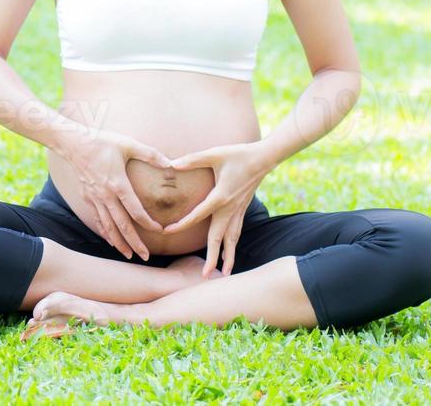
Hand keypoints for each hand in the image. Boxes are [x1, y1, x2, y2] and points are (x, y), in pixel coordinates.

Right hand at [55, 128, 173, 259]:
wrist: (74, 143)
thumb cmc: (103, 142)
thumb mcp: (128, 144)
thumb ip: (150, 154)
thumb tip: (171, 163)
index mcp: (119, 184)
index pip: (136, 211)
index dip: (149, 223)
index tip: (160, 231)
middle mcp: (106, 195)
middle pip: (122, 225)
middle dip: (134, 243)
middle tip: (145, 257)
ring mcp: (95, 198)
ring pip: (108, 227)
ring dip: (119, 243)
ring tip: (129, 255)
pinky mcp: (87, 198)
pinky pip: (97, 220)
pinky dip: (105, 232)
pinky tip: (111, 240)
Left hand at [159, 142, 273, 278]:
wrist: (263, 158)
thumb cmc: (238, 154)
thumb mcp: (214, 154)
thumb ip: (193, 160)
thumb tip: (172, 164)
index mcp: (220, 196)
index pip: (198, 215)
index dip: (182, 224)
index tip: (167, 231)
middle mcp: (230, 208)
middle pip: (219, 238)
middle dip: (212, 258)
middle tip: (205, 276)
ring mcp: (238, 211)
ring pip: (231, 239)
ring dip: (227, 257)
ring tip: (224, 274)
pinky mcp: (242, 209)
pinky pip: (237, 232)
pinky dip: (232, 245)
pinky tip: (229, 255)